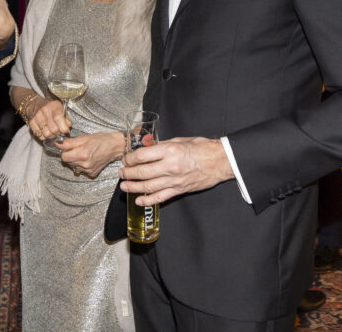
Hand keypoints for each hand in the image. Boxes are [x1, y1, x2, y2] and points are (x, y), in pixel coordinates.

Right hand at [27, 98, 70, 140]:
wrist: (35, 104)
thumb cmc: (51, 107)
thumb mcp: (60, 108)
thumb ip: (66, 117)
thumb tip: (69, 126)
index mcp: (54, 107)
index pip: (59, 119)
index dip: (64, 128)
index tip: (66, 131)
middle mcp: (44, 111)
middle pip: (53, 129)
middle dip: (59, 133)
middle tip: (60, 133)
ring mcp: (37, 117)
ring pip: (46, 134)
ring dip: (52, 136)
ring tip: (53, 133)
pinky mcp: (31, 123)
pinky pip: (39, 135)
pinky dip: (44, 137)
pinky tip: (47, 133)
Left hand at [59, 132, 123, 177]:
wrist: (114, 147)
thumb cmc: (100, 140)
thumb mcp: (84, 137)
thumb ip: (70, 142)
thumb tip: (58, 144)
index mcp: (82, 154)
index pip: (64, 157)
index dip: (65, 151)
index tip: (69, 148)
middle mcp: (85, 164)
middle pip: (68, 162)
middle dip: (71, 156)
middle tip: (78, 149)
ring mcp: (89, 170)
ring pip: (74, 166)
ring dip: (76, 161)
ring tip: (85, 154)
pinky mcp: (92, 173)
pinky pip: (81, 170)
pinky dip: (83, 165)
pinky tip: (89, 159)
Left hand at [119, 136, 234, 205]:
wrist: (220, 161)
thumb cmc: (202, 148)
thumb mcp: (180, 140)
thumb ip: (162, 145)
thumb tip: (146, 149)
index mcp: (169, 150)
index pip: (142, 156)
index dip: (129, 159)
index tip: (125, 160)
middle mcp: (170, 166)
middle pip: (141, 172)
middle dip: (127, 173)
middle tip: (121, 173)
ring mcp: (174, 180)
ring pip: (148, 187)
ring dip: (133, 187)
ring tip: (124, 186)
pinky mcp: (179, 190)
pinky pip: (160, 198)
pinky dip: (147, 200)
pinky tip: (139, 200)